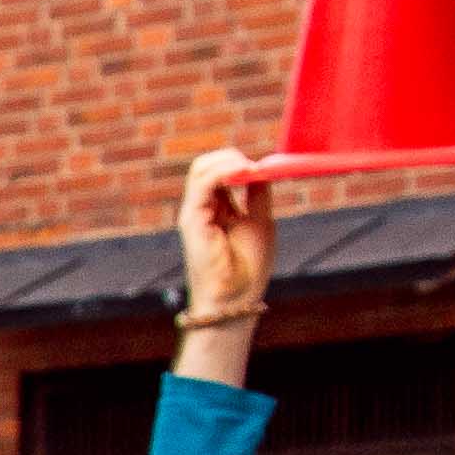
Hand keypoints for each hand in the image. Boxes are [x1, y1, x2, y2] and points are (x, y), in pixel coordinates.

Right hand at [174, 148, 272, 360]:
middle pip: (206, 165)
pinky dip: (224, 172)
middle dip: (232, 157)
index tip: (263, 168)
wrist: (236, 297)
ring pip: (201, 168)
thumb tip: (261, 166)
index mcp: (216, 209)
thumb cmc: (248, 266)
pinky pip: (203, 182)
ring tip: (250, 167)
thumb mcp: (260, 219)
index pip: (219, 171)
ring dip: (229, 161)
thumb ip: (258, 193)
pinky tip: (243, 171)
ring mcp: (193, 212)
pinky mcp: (191, 219)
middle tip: (257, 165)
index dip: (239, 163)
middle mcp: (201, 208)